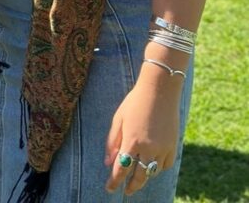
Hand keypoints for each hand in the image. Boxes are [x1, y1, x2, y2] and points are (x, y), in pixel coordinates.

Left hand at [104, 72, 181, 194]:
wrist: (160, 90)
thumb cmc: (135, 102)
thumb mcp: (118, 118)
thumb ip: (112, 141)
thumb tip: (107, 162)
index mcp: (131, 141)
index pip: (121, 169)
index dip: (114, 181)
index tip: (109, 188)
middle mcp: (148, 148)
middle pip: (139, 177)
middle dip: (132, 186)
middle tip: (126, 191)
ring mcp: (163, 148)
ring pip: (153, 172)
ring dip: (145, 175)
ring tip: (138, 174)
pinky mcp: (173, 146)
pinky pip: (165, 165)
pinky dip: (158, 167)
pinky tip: (152, 164)